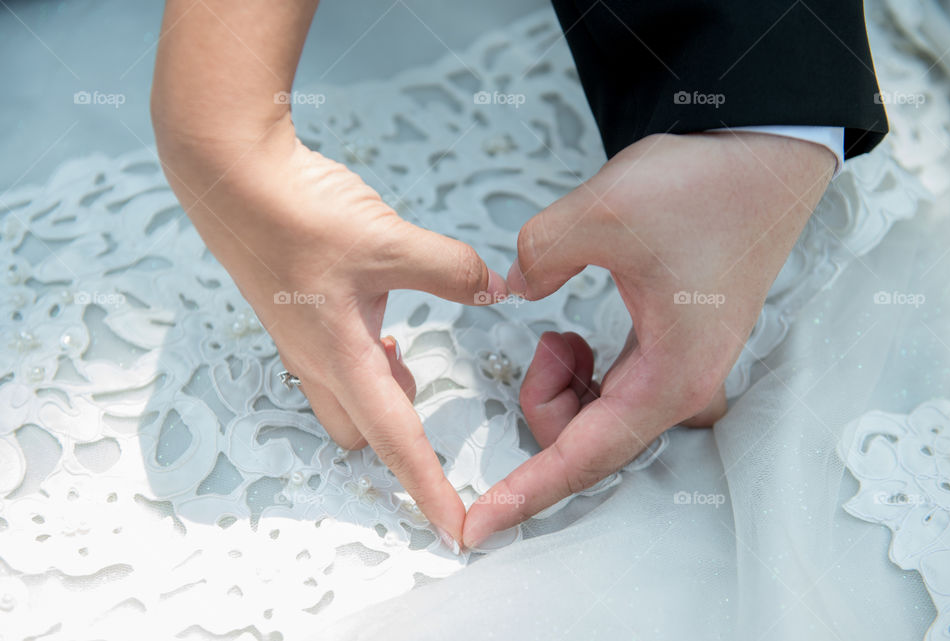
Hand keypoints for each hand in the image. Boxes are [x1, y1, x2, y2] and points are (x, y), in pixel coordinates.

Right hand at [155, 121, 506, 544]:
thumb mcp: (388, 240)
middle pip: (363, 434)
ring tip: (409, 358)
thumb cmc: (296, 211)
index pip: (396, 440)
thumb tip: (493, 288)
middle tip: (438, 412)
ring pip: (349, 399)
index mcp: (340, 358)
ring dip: (385, 395)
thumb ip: (450, 269)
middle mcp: (316, 362)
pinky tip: (382, 324)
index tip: (458, 530)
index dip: (430, 488)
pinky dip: (369, 361)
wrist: (229, 174)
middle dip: (401, 439)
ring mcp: (302, 342)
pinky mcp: (298, 318)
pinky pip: (338, 364)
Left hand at [462, 131, 834, 546]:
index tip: (481, 526)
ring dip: (565, 389)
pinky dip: (584, 377)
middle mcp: (682, 388)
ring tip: (563, 333)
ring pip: (602, 418)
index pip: (585, 456)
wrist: (764, 160)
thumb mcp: (603, 211)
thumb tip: (514, 286)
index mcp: (670, 376)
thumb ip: (538, 255)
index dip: (527, 493)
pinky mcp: (677, 352)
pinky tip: (578, 338)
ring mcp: (683, 373)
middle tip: (546, 344)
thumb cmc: (707, 189)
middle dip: (546, 405)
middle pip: (590, 442)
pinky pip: (617, 392)